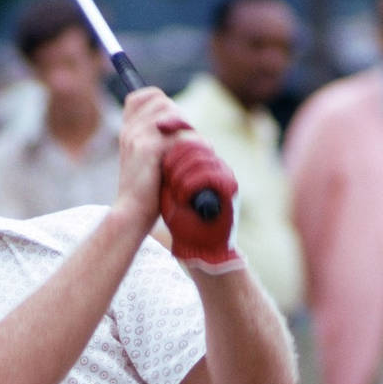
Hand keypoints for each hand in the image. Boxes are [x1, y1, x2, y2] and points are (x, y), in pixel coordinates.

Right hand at [114, 88, 193, 230]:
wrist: (132, 214)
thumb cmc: (145, 192)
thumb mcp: (147, 160)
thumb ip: (157, 139)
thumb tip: (181, 126)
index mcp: (129, 130)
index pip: (146, 96)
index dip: (162, 104)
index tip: (170, 127)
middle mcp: (131, 129)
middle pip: (163, 101)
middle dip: (179, 120)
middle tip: (182, 145)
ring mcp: (138, 137)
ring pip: (173, 115)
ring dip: (186, 132)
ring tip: (184, 154)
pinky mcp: (148, 149)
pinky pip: (181, 136)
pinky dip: (191, 148)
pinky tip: (186, 165)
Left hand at [159, 137, 240, 270]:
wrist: (198, 246)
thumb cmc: (181, 219)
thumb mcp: (168, 188)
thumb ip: (165, 167)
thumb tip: (152, 143)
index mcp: (200, 161)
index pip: (187, 137)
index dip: (173, 137)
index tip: (157, 145)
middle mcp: (214, 163)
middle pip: (194, 143)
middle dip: (175, 159)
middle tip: (166, 178)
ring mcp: (224, 173)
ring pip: (201, 156)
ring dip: (181, 173)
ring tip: (175, 192)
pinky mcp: (230, 187)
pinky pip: (210, 174)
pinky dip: (191, 184)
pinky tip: (182, 197)